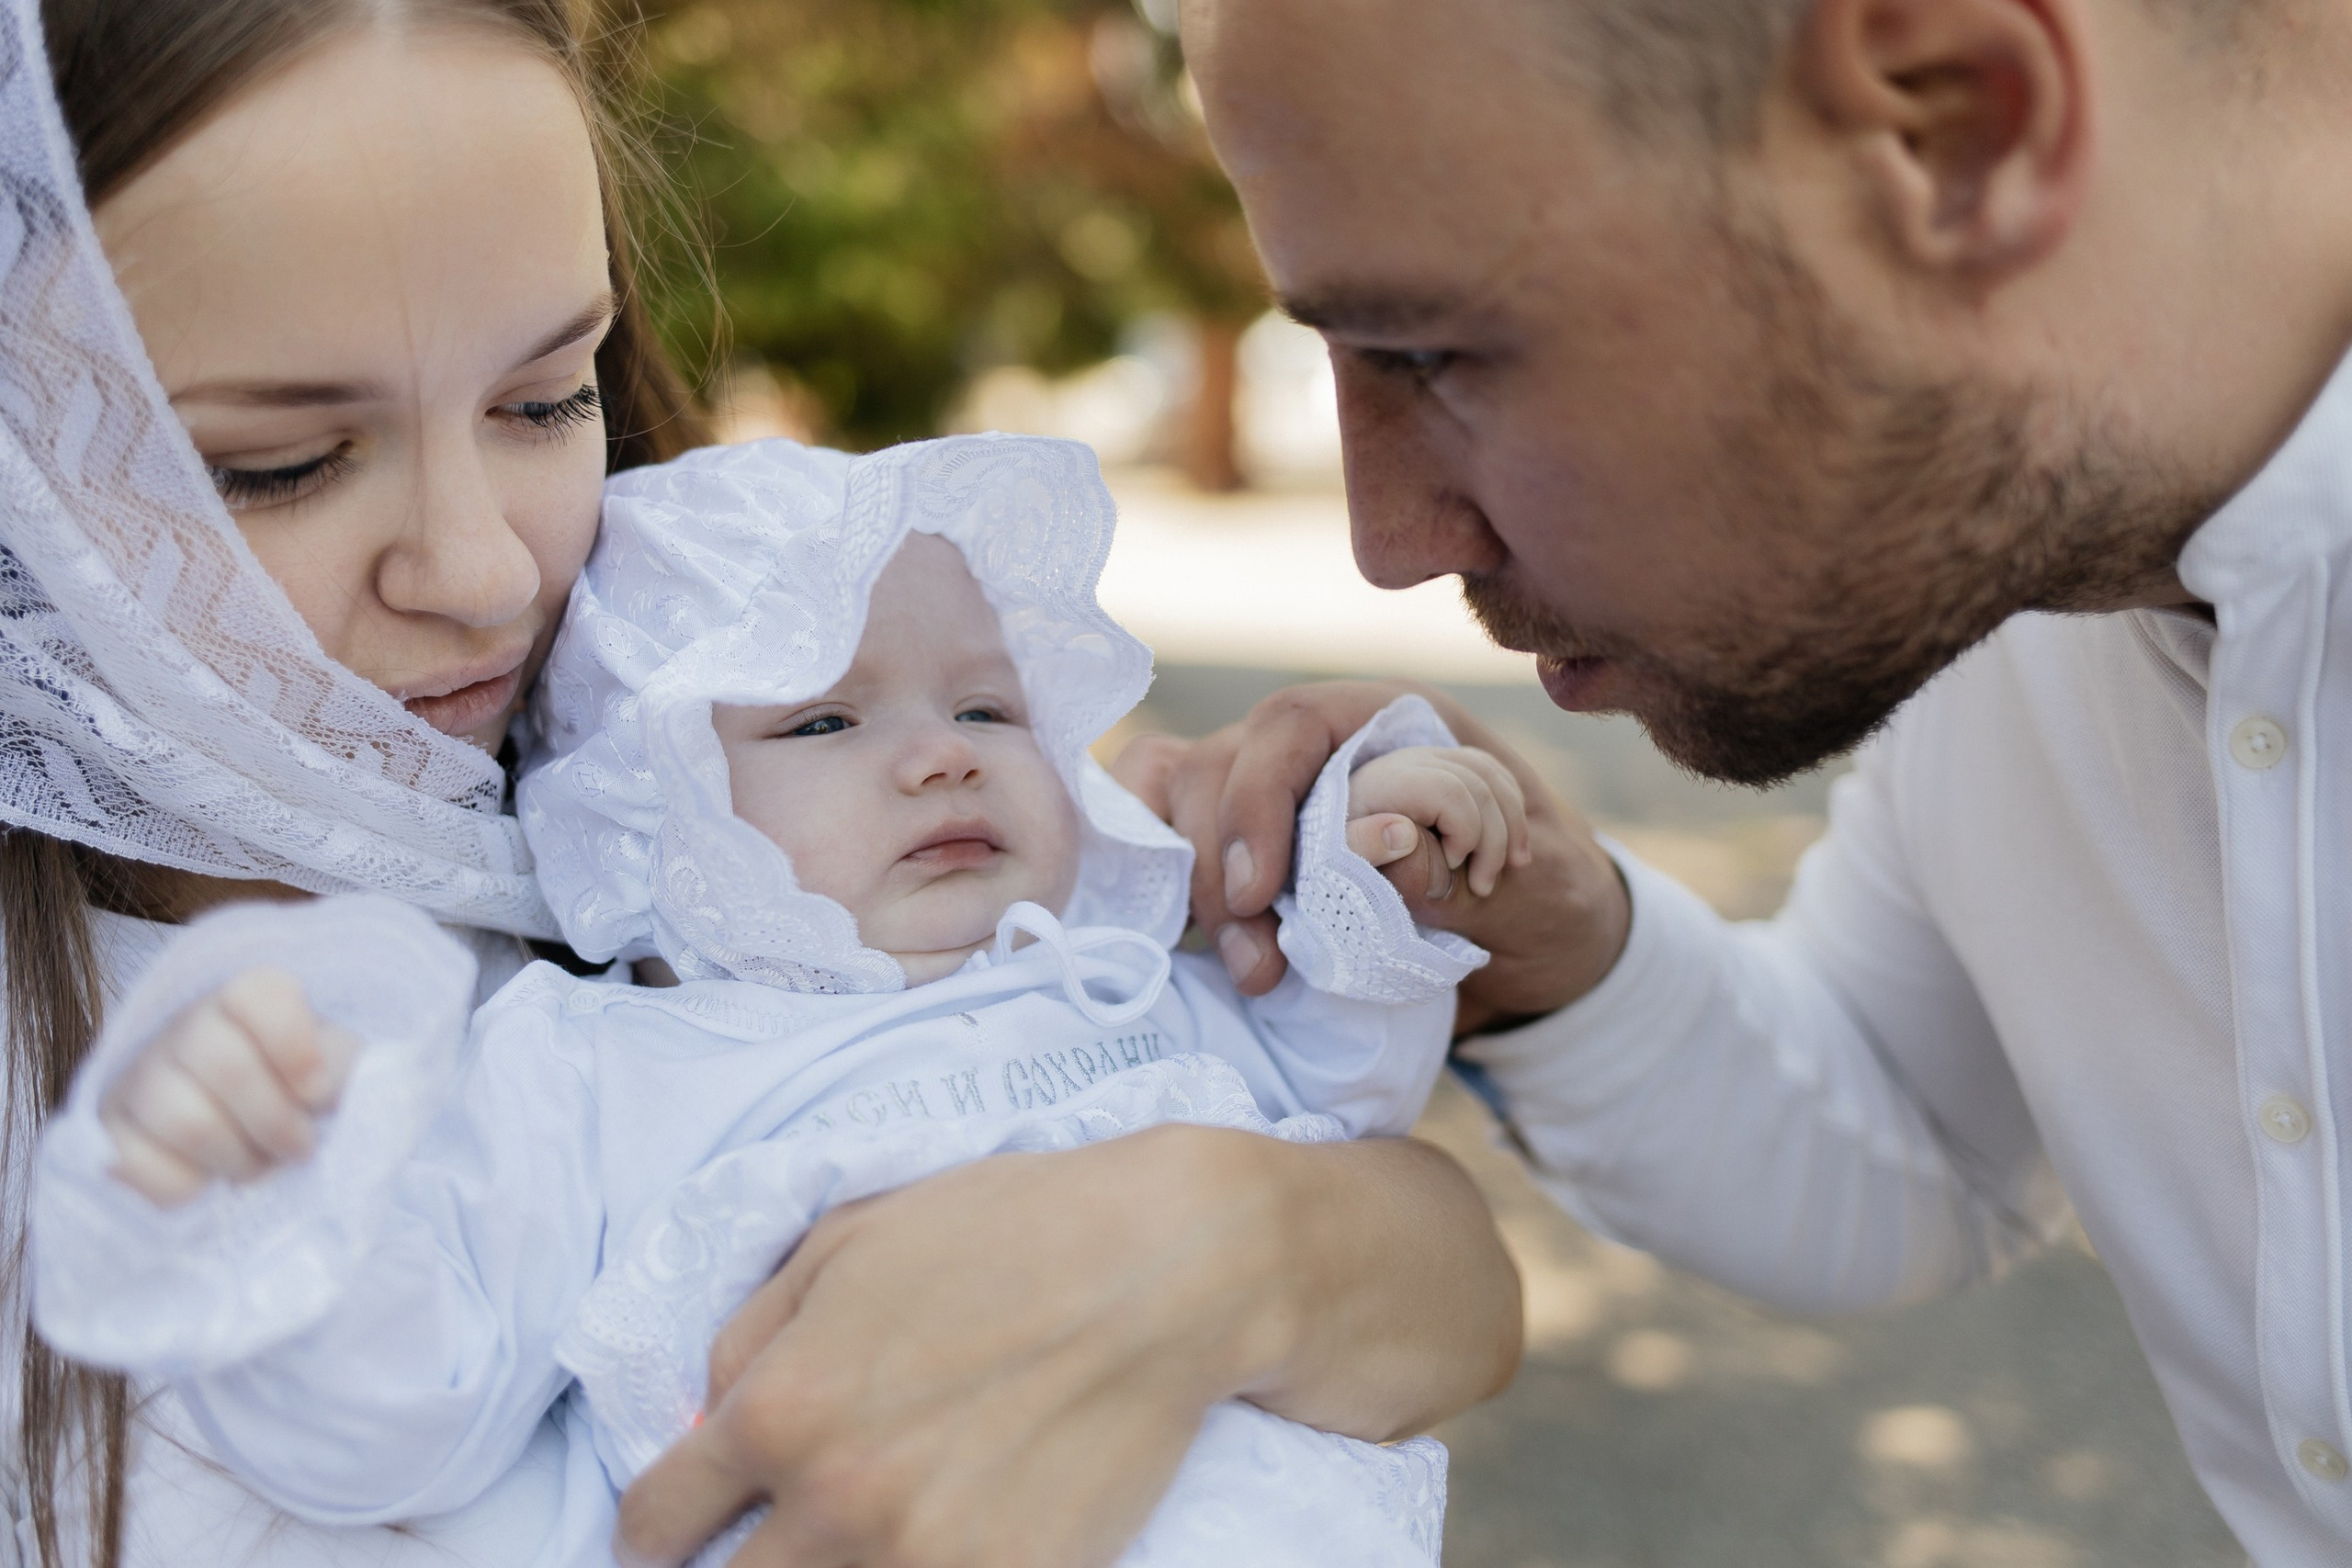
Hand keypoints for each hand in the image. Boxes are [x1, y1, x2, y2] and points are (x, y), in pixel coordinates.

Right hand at [98, 967, 356, 1205]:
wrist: (243, 1137)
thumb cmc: (299, 1093)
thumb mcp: (338, 1071)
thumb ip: (346, 1068)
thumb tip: (324, 1087)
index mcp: (244, 999)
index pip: (256, 991)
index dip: (294, 1046)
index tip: (317, 1092)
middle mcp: (183, 1027)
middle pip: (225, 1065)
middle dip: (275, 1122)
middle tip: (299, 1147)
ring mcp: (138, 1078)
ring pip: (186, 1121)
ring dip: (237, 1159)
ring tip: (258, 1165)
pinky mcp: (108, 1132)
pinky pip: (137, 1165)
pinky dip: (187, 1187)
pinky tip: (208, 1179)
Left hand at [614, 1127, 1520, 1567]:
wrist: (1168, 1270)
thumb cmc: (1010, 1230)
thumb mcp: (850, 1239)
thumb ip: (752, 1336)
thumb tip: (705, 1422)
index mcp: (782, 1410)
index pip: (656, 1520)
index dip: (652, 1531)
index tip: (671, 1536)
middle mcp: (835, 1502)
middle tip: (759, 1544)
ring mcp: (923, 1560)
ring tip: (854, 1540)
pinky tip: (928, 1545)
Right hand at [1113, 680, 1628, 1031]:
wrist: (1547, 959)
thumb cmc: (1551, 904)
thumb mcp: (1543, 890)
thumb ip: (1463, 867)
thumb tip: (1372, 849)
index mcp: (1397, 723)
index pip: (1294, 725)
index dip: (1259, 800)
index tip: (1260, 891)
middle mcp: (1326, 747)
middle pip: (1221, 764)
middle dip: (1219, 865)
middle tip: (1262, 966)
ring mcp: (1279, 797)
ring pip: (1181, 798)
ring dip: (1189, 884)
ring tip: (1252, 970)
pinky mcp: (1251, 853)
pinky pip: (1168, 834)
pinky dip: (1158, 875)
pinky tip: (1177, 936)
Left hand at [1344, 745, 1529, 900]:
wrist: (1341, 844)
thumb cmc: (1343, 859)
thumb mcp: (1341, 860)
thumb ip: (1365, 846)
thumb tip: (1405, 832)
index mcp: (1385, 782)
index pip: (1449, 790)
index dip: (1465, 830)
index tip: (1451, 868)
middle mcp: (1410, 760)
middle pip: (1477, 783)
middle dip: (1493, 839)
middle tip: (1483, 887)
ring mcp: (1431, 759)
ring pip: (1491, 774)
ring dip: (1511, 823)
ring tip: (1512, 868)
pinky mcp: (1446, 765)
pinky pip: (1493, 773)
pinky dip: (1511, 808)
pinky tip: (1513, 847)